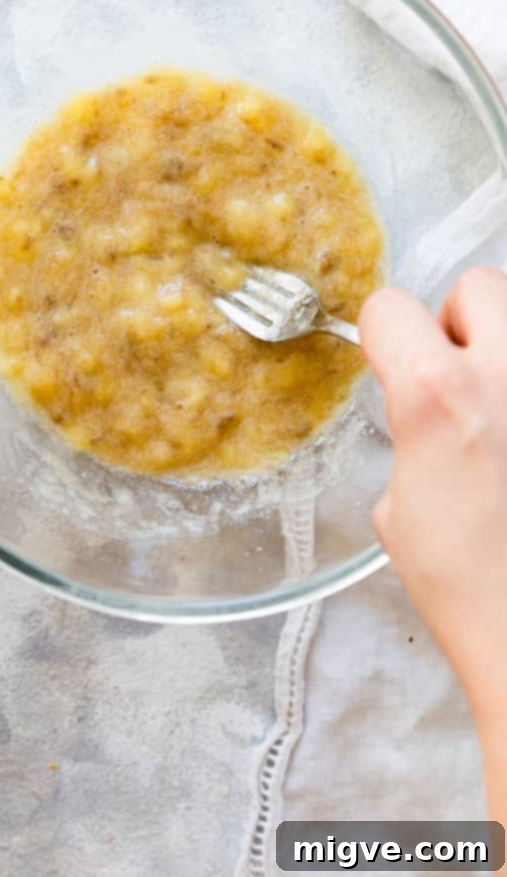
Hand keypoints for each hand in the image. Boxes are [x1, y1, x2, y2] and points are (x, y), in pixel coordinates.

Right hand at [360, 269, 506, 776]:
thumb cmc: (473, 591)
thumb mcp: (398, 509)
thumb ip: (412, 434)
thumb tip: (427, 414)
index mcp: (438, 396)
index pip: (389, 308)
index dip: (382, 337)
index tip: (391, 357)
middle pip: (477, 286)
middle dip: (458, 325)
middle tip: (460, 379)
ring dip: (506, 352)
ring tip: (504, 413)